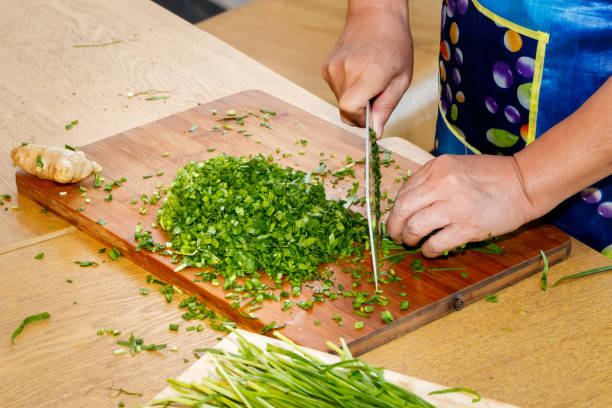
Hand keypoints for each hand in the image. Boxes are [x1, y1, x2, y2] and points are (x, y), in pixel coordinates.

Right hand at [321, 1, 412, 135]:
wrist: (375, 16)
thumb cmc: (394, 45)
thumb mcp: (402, 79)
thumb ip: (386, 107)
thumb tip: (375, 131)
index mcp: (368, 74)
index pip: (351, 110)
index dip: (361, 119)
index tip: (373, 115)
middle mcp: (346, 71)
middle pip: (346, 111)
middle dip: (361, 111)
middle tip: (377, 94)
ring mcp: (332, 69)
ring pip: (341, 102)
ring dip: (355, 99)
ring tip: (369, 79)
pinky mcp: (326, 68)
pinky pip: (337, 91)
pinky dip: (348, 89)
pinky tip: (359, 73)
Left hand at [386, 155, 539, 256]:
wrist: (525, 184)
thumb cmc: (491, 175)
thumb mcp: (455, 167)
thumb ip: (432, 180)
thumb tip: (408, 202)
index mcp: (437, 168)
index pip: (404, 190)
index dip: (396, 208)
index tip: (397, 217)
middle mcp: (442, 184)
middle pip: (403, 209)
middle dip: (393, 226)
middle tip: (395, 235)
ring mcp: (455, 206)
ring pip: (415, 227)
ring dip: (409, 238)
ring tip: (411, 242)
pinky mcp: (468, 227)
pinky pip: (436, 243)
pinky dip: (428, 250)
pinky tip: (430, 250)